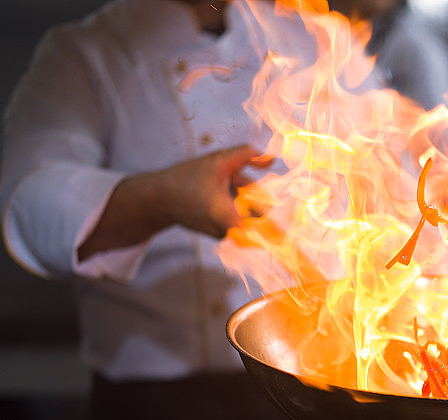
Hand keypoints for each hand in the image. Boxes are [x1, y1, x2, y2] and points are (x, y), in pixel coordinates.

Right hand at [78, 145, 271, 260]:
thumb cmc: (186, 179)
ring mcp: (225, 235)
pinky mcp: (221, 234)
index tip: (289, 226)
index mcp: (230, 219)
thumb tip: (272, 159)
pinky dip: (233, 203)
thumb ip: (247, 155)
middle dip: (253, 193)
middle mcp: (229, 232)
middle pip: (260, 212)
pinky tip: (216, 192)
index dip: (279, 226)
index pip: (267, 230)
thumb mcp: (218, 160)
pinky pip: (239, 216)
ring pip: (249, 212)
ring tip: (222, 183)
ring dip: (242, 195)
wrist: (158, 198)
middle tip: (234, 179)